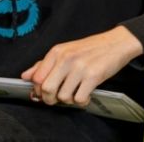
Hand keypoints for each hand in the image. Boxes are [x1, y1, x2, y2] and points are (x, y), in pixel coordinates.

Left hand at [21, 26, 143, 105]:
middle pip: (46, 89)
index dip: (38, 89)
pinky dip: (81, 102)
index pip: (36, 78)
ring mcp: (80, 67)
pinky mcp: (94, 76)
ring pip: (63, 96)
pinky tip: (86, 95)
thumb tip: (26, 76)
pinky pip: (79, 99)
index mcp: (57, 52)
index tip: (45, 92)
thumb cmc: (93, 48)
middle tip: (58, 98)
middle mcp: (66, 59)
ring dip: (68, 100)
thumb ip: (44, 63)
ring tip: (75, 94)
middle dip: (50, 99)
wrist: (117, 42)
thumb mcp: (66, 51)